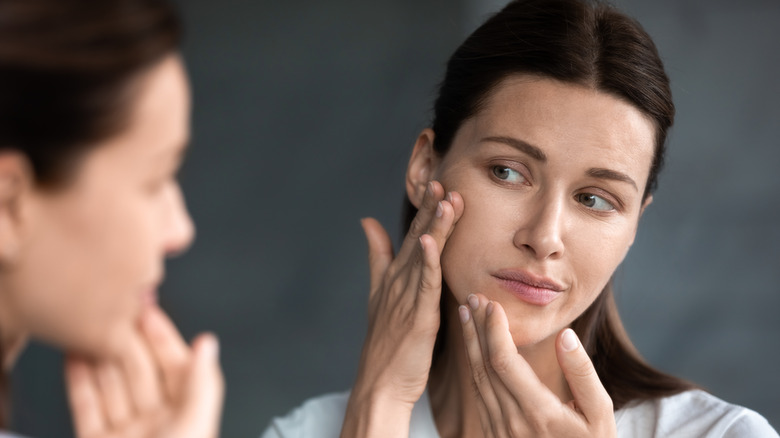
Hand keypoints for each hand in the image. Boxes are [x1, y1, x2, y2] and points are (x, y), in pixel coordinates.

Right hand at [65, 306, 223, 437]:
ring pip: (110, 385)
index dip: (162, 335)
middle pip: (139, 371)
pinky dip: (78, 380)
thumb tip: (209, 343)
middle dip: (126, 339)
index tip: (147, 308)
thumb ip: (201, 383)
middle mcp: (157, 421)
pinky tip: (73, 357)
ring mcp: (126, 432)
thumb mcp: (194, 422)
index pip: (175, 364)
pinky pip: (85, 406)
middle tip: (112, 310)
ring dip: (99, 355)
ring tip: (88, 326)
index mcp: (186, 414)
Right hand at [341, 181, 463, 437]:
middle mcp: (399, 282)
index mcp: (395, 276)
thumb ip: (377, 256)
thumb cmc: (385, 343)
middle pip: (418, 239)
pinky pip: (424, 284)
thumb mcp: (379, 293)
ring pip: (424, 256)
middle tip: (442, 180)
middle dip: (430, 210)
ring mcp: (406, 298)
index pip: (413, 236)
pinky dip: (427, 261)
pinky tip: (430, 241)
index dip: (425, 210)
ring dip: (434, 227)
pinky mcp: (417, 316)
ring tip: (444, 199)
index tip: (437, 183)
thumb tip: (367, 221)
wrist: (380, 382)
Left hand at [459, 294, 615, 436]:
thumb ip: (582, 374)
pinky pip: (478, 394)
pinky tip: (473, 348)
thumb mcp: (600, 413)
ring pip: (476, 379)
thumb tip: (565, 336)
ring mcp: (499, 431)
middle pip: (483, 365)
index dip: (494, 329)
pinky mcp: (493, 435)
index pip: (504, 361)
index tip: (493, 304)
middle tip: (473, 298)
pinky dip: (473, 365)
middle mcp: (512, 422)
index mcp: (538, 412)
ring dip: (469, 344)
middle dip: (476, 328)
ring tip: (466, 314)